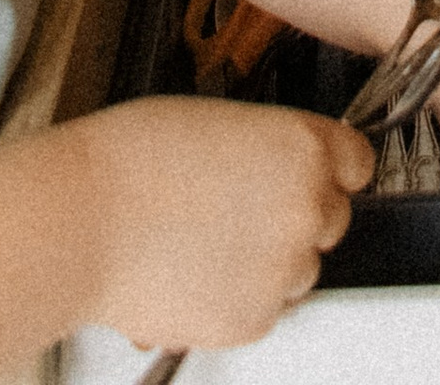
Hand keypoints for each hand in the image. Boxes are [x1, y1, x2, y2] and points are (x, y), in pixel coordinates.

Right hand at [72, 95, 368, 348]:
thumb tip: (280, 168)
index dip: (330, 167)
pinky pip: (265, 309)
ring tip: (209, 240)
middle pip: (332, 218)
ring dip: (269, 260)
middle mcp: (305, 208)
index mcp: (302, 147)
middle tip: (243, 210)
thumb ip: (269, 146)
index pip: (357, 162)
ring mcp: (283, 268)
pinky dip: (239, 298)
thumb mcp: (219, 120)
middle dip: (296, 216)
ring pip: (299, 269)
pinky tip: (197, 270)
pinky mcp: (253, 319)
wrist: (82, 221)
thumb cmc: (131, 162)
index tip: (316, 174)